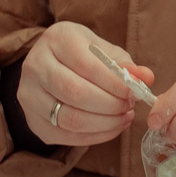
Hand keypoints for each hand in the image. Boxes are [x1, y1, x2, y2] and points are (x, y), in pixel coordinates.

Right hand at [16, 22, 153, 149]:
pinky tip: (111, 128)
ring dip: (105, 123)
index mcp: (56, 39)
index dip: (114, 83)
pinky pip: (66, 136)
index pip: (86, 65)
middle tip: (129, 107)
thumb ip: (125, 64)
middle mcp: (35, 66)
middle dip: (110, 105)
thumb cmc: (82, 55)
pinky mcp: (33, 121)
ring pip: (69, 118)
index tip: (134, 92)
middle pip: (76, 93)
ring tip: (124, 117)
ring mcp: (29, 96)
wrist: (50, 66)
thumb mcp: (103, 50)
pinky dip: (95, 136)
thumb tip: (145, 78)